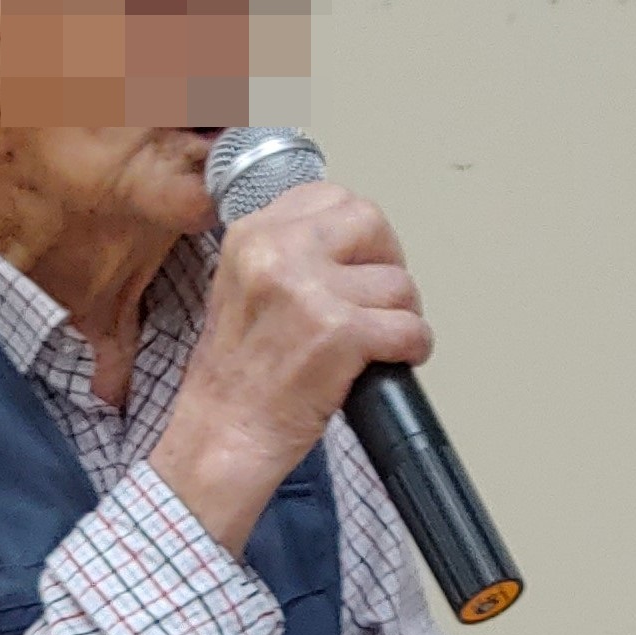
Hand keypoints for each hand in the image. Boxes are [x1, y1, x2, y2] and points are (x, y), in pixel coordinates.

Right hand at [153, 178, 430, 558]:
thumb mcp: (242, 287)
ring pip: (397, 283)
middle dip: (387, 263)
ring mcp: (310, 291)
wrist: (222, 436)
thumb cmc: (235, 378)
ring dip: (401, 316)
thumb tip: (349, 242)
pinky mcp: (341, 333)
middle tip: (381, 299)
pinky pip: (410, 328)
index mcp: (252, 234)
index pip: (330, 198)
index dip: (358, 234)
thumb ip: (287, 254)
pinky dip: (413, 348)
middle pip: (370, 222)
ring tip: (380, 342)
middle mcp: (278, 252)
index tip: (360, 263)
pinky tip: (394, 360)